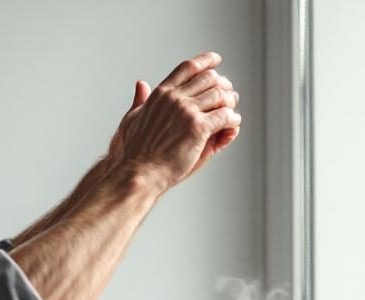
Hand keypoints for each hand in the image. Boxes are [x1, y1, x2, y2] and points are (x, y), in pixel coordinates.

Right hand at [106, 52, 240, 192]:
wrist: (137, 174)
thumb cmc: (133, 153)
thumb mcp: (132, 119)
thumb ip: (140, 101)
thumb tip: (141, 84)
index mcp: (160, 94)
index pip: (187, 67)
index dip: (205, 61)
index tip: (216, 60)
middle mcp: (174, 98)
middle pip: (208, 78)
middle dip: (223, 85)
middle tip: (229, 94)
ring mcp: (187, 112)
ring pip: (220, 96)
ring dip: (230, 103)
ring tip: (232, 113)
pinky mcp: (198, 128)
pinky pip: (225, 117)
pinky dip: (233, 120)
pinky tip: (232, 126)